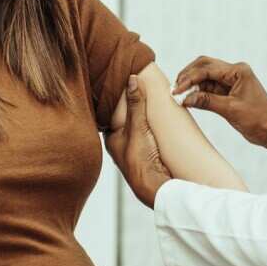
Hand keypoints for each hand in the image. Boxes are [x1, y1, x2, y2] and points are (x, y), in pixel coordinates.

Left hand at [104, 76, 171, 207]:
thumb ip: (136, 104)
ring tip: (149, 100)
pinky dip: (149, 127)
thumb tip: (132, 78)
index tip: (121, 84)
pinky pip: (145, 135)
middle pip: (122, 120)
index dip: (115, 99)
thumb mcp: (138, 127)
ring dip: (141, 118)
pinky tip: (157, 121)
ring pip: (134, 128)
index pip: (109, 113)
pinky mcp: (145, 155)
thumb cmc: (140, 160)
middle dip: (128, 107)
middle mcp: (119, 144)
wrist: (154, 187)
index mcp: (111, 137)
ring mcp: (131, 150)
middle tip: (137, 89)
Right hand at [173, 56, 266, 147]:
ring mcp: (232, 81)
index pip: (207, 69)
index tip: (177, 90)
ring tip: (180, 96)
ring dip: (192, 85)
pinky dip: (199, 92)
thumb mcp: (230, 110)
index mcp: (238, 71)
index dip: (189, 78)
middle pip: (204, 66)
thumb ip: (207, 101)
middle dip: (188, 76)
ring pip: (205, 77)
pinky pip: (209, 87)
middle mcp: (235, 72)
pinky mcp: (229, 91)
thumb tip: (185, 98)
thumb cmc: (258, 119)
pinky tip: (189, 100)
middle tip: (175, 89)